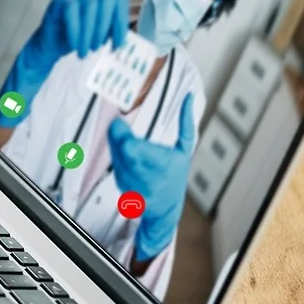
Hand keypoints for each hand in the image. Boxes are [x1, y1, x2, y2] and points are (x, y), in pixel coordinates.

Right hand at [0, 0, 129, 125]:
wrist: (54, 39)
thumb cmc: (84, 33)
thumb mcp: (105, 29)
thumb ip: (116, 28)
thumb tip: (126, 39)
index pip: (120, 0)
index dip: (120, 23)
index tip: (118, 45)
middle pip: (105, 1)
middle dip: (102, 28)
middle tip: (97, 48)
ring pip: (88, 7)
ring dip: (88, 32)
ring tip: (86, 50)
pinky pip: (70, 13)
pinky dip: (74, 32)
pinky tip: (75, 45)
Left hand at [107, 102, 196, 255]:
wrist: (165, 206)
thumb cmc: (175, 174)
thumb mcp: (184, 150)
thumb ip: (186, 124)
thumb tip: (189, 97)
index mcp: (162, 163)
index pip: (132, 147)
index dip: (121, 133)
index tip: (119, 120)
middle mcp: (145, 175)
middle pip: (120, 149)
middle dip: (116, 133)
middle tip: (117, 123)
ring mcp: (131, 182)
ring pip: (115, 154)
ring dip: (115, 142)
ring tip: (121, 135)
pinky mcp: (120, 185)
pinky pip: (113, 163)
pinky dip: (116, 155)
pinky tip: (124, 152)